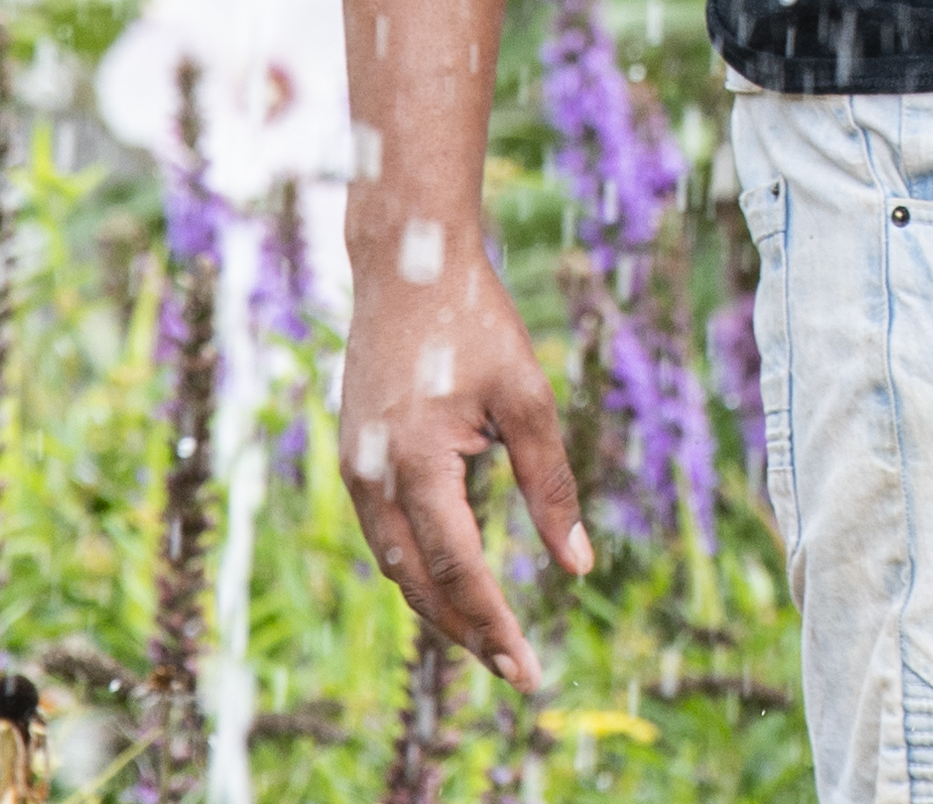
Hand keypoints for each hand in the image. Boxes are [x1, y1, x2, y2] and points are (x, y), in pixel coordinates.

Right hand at [335, 215, 588, 688]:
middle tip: (513, 671)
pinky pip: (384, 533)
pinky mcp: (353, 456)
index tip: (527, 670)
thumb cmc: (476, 321)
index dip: (493, 623)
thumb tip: (580, 567)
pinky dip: (418, 567)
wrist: (407, 262)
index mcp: (416, 462)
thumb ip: (551, 486)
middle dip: (465, 631)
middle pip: (419, 582)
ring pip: (395, 564)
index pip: (459, 569)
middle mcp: (372, 475)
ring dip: (439, 605)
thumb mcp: (528, 397)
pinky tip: (452, 581)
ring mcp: (354, 468)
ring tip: (488, 639)